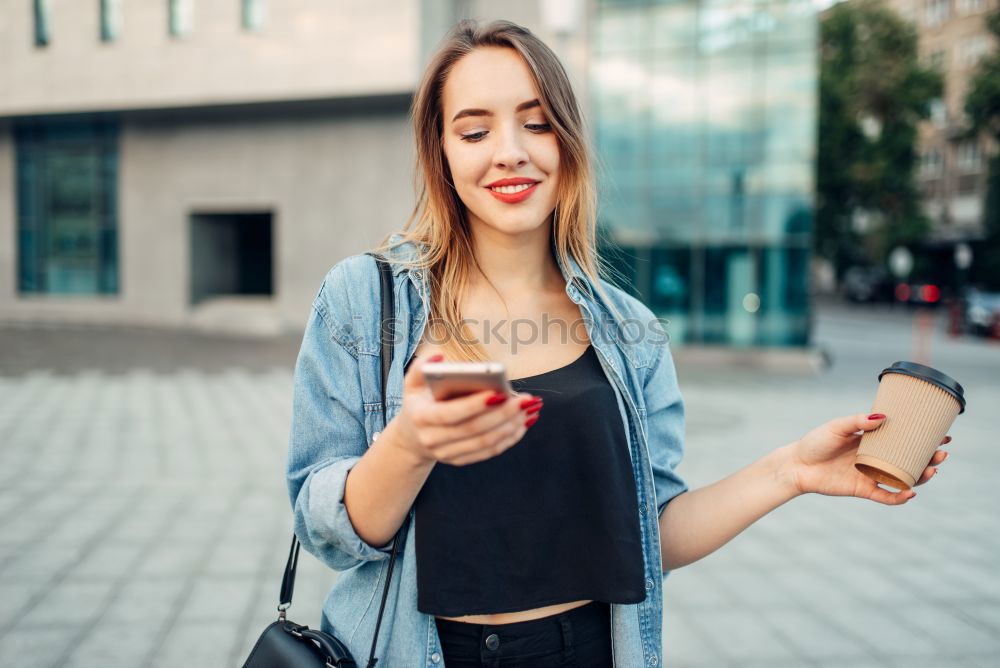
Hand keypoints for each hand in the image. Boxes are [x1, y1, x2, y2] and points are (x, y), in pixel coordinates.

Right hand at [387, 352, 542, 466]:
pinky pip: (489, 452)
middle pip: (473, 429)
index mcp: (421, 418)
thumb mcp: (412, 384)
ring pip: (485, 443)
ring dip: (511, 426)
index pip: (450, 413)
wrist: (411, 439)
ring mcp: (447, 454)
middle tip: (525, 400)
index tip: (499, 393)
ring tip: (529, 409)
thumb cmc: (418, 403)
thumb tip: (439, 356)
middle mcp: (432, 440)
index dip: (475, 405)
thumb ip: (421, 367)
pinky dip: (509, 438)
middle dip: (503, 414)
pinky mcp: (461, 460)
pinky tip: (523, 423)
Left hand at [786, 413, 951, 504]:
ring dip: (920, 477)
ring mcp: (871, 475)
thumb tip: (882, 417)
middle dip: (929, 458)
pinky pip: (886, 496)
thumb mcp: (837, 427)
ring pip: (903, 479)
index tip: (942, 435)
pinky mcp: (862, 490)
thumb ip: (858, 422)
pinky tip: (911, 493)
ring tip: (932, 470)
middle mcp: (876, 458)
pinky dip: (899, 497)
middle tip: (942, 453)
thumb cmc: (815, 442)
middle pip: (909, 460)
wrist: (797, 465)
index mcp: (872, 441)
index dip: (923, 439)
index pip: (903, 439)